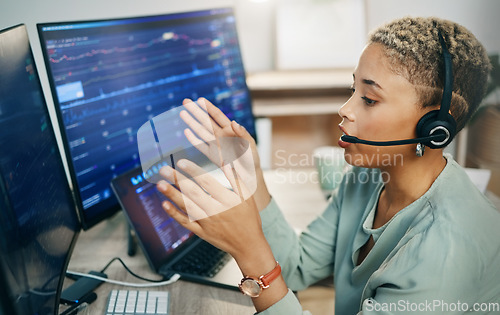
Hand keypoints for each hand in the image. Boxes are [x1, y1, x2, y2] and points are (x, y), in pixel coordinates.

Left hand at [157, 159, 288, 311]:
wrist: (248, 245)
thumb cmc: (249, 218)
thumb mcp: (248, 196)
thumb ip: (236, 178)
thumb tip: (227, 161)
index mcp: (227, 200)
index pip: (207, 182)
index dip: (193, 171)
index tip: (181, 162)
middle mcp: (216, 211)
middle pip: (193, 192)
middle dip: (177, 180)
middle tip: (164, 169)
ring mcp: (207, 223)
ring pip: (186, 207)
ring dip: (172, 195)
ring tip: (160, 184)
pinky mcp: (201, 233)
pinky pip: (186, 222)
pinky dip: (174, 214)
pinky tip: (164, 204)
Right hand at [180, 97, 270, 210]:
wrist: (249, 176)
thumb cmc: (252, 159)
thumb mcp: (250, 145)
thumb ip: (242, 133)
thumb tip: (234, 122)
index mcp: (231, 130)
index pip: (217, 115)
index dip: (208, 108)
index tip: (200, 100)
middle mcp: (221, 135)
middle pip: (205, 120)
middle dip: (196, 111)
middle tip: (185, 101)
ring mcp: (215, 145)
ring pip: (200, 131)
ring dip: (191, 122)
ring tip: (182, 112)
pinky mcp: (212, 155)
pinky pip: (200, 146)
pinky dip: (193, 139)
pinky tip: (186, 132)